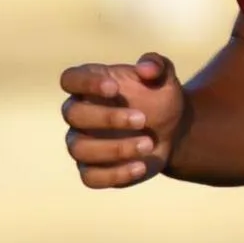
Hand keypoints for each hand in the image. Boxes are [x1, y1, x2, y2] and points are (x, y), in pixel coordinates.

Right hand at [59, 54, 188, 187]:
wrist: (173, 129)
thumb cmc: (160, 97)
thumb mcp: (165, 77)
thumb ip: (157, 64)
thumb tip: (145, 68)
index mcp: (90, 85)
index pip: (70, 79)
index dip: (86, 83)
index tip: (115, 88)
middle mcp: (79, 114)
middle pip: (72, 114)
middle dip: (107, 118)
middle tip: (142, 119)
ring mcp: (82, 143)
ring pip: (80, 149)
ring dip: (115, 148)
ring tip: (149, 144)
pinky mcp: (92, 169)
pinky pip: (90, 178)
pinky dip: (115, 175)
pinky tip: (140, 166)